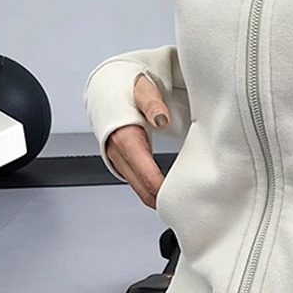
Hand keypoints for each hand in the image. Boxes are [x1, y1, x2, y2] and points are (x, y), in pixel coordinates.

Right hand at [104, 73, 170, 207]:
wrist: (105, 86)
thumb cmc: (125, 87)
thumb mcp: (142, 88)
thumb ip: (153, 103)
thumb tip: (161, 118)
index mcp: (125, 137)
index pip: (146, 174)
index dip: (163, 189)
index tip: (182, 195)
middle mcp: (118, 152)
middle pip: (142, 189)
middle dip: (162, 200)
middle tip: (187, 206)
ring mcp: (116, 158)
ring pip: (138, 187)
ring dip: (156, 196)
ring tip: (180, 201)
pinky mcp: (120, 160)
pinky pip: (136, 180)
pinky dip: (149, 188)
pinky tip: (165, 190)